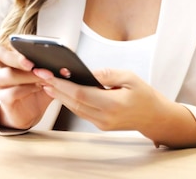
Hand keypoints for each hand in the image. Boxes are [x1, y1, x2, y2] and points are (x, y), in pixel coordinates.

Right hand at [0, 44, 53, 129]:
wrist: (29, 111)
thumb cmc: (36, 87)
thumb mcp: (44, 74)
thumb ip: (50, 65)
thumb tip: (67, 59)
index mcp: (6, 56)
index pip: (3, 46)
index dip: (16, 47)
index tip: (32, 50)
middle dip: (17, 59)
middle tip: (33, 64)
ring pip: (7, 75)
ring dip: (28, 76)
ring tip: (45, 77)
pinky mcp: (3, 98)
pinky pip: (11, 93)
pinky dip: (27, 89)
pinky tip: (39, 88)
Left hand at [33, 68, 195, 147]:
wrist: (154, 117)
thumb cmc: (144, 95)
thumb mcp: (130, 78)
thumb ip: (108, 74)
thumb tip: (88, 71)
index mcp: (113, 105)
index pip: (81, 94)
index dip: (63, 84)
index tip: (49, 73)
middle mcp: (105, 117)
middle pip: (74, 102)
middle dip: (55, 88)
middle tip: (40, 74)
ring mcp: (101, 123)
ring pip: (74, 108)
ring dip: (59, 95)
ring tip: (45, 80)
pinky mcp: (100, 124)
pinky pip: (80, 111)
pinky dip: (69, 100)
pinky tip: (60, 90)